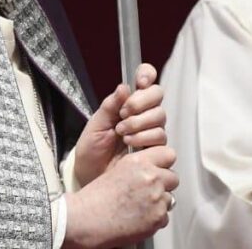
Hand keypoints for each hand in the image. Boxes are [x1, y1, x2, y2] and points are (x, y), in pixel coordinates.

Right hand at [63, 145, 177, 248]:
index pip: (168, 154)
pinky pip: (165, 217)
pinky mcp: (158, 217)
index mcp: (139, 162)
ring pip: (170, 198)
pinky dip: (155, 219)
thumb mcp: (119, 169)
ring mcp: (156, 198)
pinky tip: (139, 218)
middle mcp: (150, 177)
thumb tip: (156, 170)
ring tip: (141, 206)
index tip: (160, 168)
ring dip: (159, 203)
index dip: (164, 163)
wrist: (87, 220)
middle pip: (173, 177)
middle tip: (149, 191)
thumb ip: (141, 167)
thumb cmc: (97, 198)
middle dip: (164, 184)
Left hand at [74, 63, 165, 186]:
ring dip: (140, 123)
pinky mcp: (155, 150)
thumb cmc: (92, 150)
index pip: (145, 80)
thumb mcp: (95, 125)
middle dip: (141, 102)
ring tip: (122, 132)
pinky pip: (160, 138)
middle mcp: (143, 114)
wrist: (91, 176)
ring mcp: (150, 131)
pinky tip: (130, 144)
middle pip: (157, 95)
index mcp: (128, 103)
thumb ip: (110, 106)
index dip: (147, 75)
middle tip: (123, 113)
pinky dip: (144, 138)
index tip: (141, 81)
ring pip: (160, 117)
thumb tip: (124, 87)